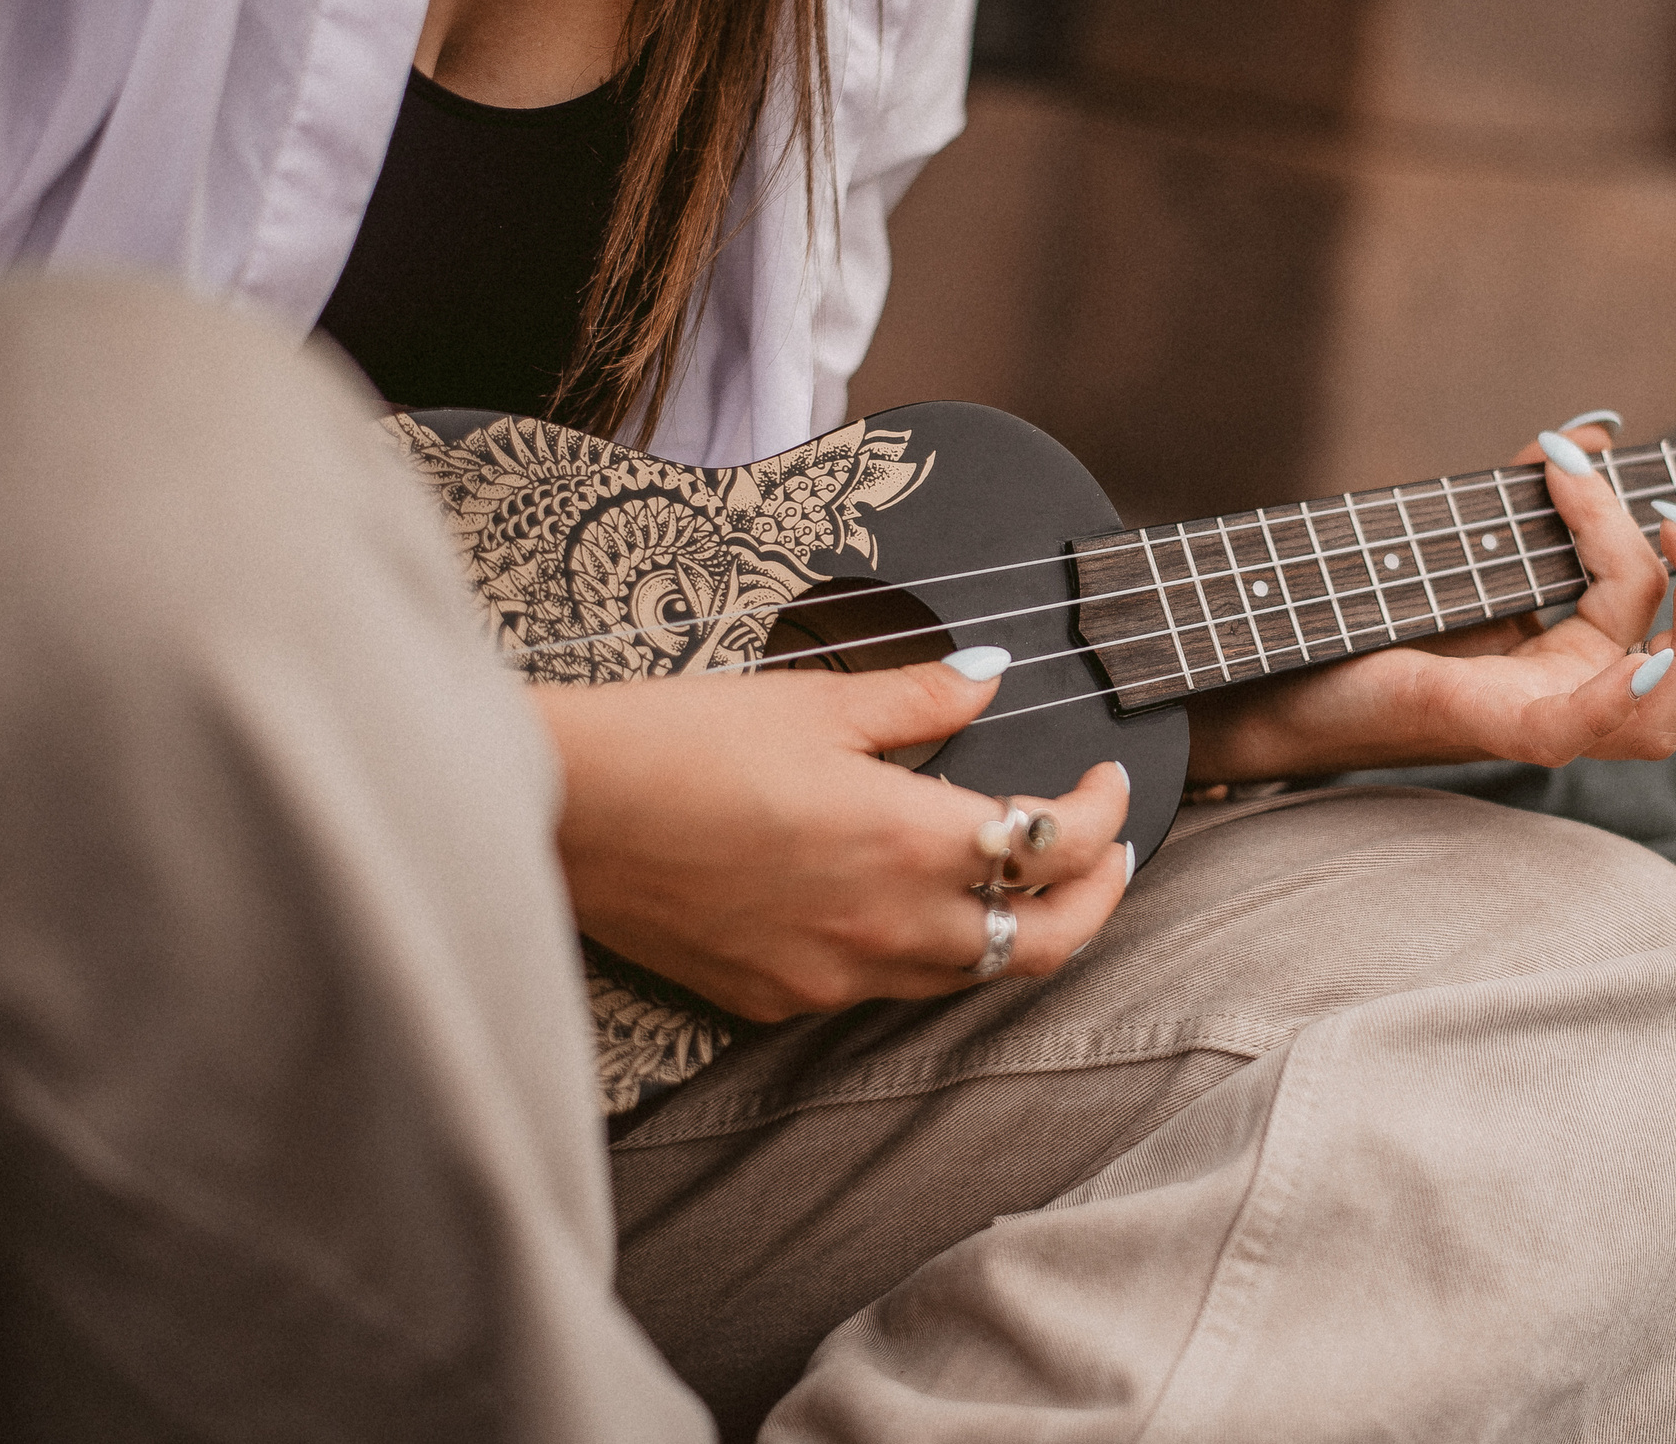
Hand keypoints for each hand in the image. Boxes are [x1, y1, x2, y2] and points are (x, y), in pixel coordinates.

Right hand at [530, 659, 1132, 1020]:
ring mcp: (831, 976)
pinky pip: (884, 988)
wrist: (562, 811)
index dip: (1103, 815)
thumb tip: (992, 678)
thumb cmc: (681, 741)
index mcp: (910, 843)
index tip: (1107, 781)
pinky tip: (917, 907)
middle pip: (1041, 945)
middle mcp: (887, 926)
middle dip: (1097, 900)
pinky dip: (927, 952)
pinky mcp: (777, 998)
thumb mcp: (815, 699)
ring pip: (966, 976)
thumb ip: (921, 697)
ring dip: (1017, 932)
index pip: (1055, 848)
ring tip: (1030, 882)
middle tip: (1113, 854)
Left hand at [1185, 418, 1675, 780]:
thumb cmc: (1345, 625)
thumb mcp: (1455, 543)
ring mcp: (1540, 720)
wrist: (1256, 681)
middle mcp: (1567, 698)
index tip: (1581, 455)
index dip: (1654, 529)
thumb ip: (1525, 498)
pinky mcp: (1499, 727)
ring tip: (1675, 546)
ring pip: (1675, 702)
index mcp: (1565, 663)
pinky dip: (1643, 686)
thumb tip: (1591, 435)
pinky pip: (1601, 725)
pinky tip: (1648, 647)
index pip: (1657, 604)